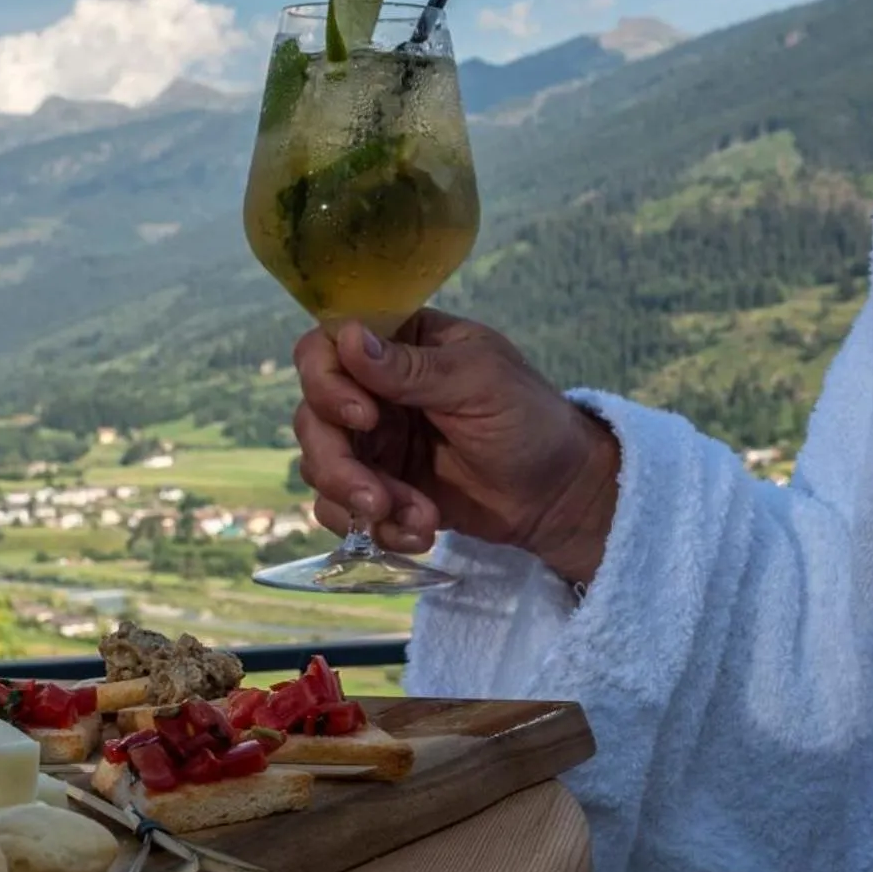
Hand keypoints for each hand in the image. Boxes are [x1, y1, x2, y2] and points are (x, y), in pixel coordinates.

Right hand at [291, 309, 620, 584]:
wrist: (560, 496)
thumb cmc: (531, 420)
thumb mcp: (481, 383)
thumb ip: (413, 368)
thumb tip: (350, 337)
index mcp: (399, 345)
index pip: (325, 348)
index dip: (327, 383)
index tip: (366, 417)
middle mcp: (374, 390)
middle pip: (312, 418)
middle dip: (337, 463)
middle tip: (376, 497)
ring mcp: (375, 444)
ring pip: (320, 468)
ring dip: (360, 501)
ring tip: (419, 520)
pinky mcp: (380, 490)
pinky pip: (344, 511)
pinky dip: (376, 529)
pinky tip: (421, 533)